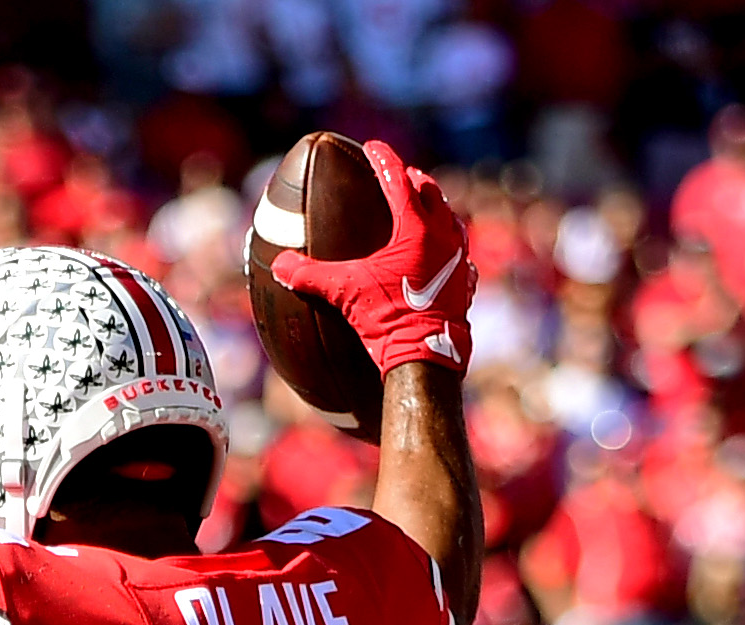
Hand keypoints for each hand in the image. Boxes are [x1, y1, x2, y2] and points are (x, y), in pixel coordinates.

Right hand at [271, 141, 472, 374]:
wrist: (426, 358)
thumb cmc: (388, 320)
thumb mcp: (344, 293)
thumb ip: (310, 276)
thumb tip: (278, 266)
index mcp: (416, 228)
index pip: (398, 180)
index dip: (384, 159)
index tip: (372, 147)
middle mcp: (443, 236)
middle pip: (431, 192)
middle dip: (414, 179)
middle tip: (400, 175)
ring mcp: (459, 259)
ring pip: (450, 219)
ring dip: (435, 209)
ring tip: (422, 208)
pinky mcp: (465, 283)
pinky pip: (460, 254)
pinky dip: (448, 246)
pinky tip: (443, 254)